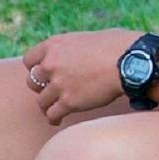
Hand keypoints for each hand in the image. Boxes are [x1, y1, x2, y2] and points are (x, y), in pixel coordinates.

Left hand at [21, 29, 141, 124]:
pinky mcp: (69, 102)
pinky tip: (57, 120)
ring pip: (42, 101)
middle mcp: (51, 64)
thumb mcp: (87, 38)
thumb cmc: (117, 46)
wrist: (129, 60)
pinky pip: (52, 114)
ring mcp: (58, 84)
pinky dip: (53, 119)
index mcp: (54, 45)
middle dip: (40, 88)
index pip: (29, 60)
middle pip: (32, 82)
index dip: (35, 69)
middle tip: (49, 92)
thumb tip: (77, 56)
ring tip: (52, 110)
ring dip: (47, 106)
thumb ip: (73, 49)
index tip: (42, 75)